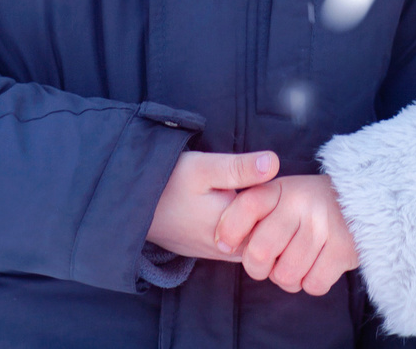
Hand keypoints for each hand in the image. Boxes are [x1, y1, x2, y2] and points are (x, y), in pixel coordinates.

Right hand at [147, 150, 279, 259]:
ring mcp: (218, 253)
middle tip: (278, 193)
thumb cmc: (167, 183)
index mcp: (233, 230)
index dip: (285, 205)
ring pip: (255, 244)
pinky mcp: (209, 251)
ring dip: (262, 224)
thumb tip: (274, 162)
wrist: (130, 206)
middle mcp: (227, 249)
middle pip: (269, 237)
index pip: (277, 226)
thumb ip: (239, 167)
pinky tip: (247, 211)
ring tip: (263, 200)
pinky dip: (248, 231)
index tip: (285, 187)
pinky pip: (240, 246)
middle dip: (277, 216)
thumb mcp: (203, 168)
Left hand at [215, 174, 360, 295]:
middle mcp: (303, 205)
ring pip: (286, 275)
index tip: (226, 245)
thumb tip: (222, 245)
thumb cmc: (309, 207)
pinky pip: (313, 284)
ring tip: (297, 262)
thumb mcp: (281, 195)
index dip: (228, 231)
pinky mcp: (344, 249)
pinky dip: (312, 282)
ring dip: (288, 277)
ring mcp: (325, 227)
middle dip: (258, 267)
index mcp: (283, 189)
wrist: (364, 201)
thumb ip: (251, 211)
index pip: (246, 207)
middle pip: (259, 253)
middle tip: (270, 262)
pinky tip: (317, 266)